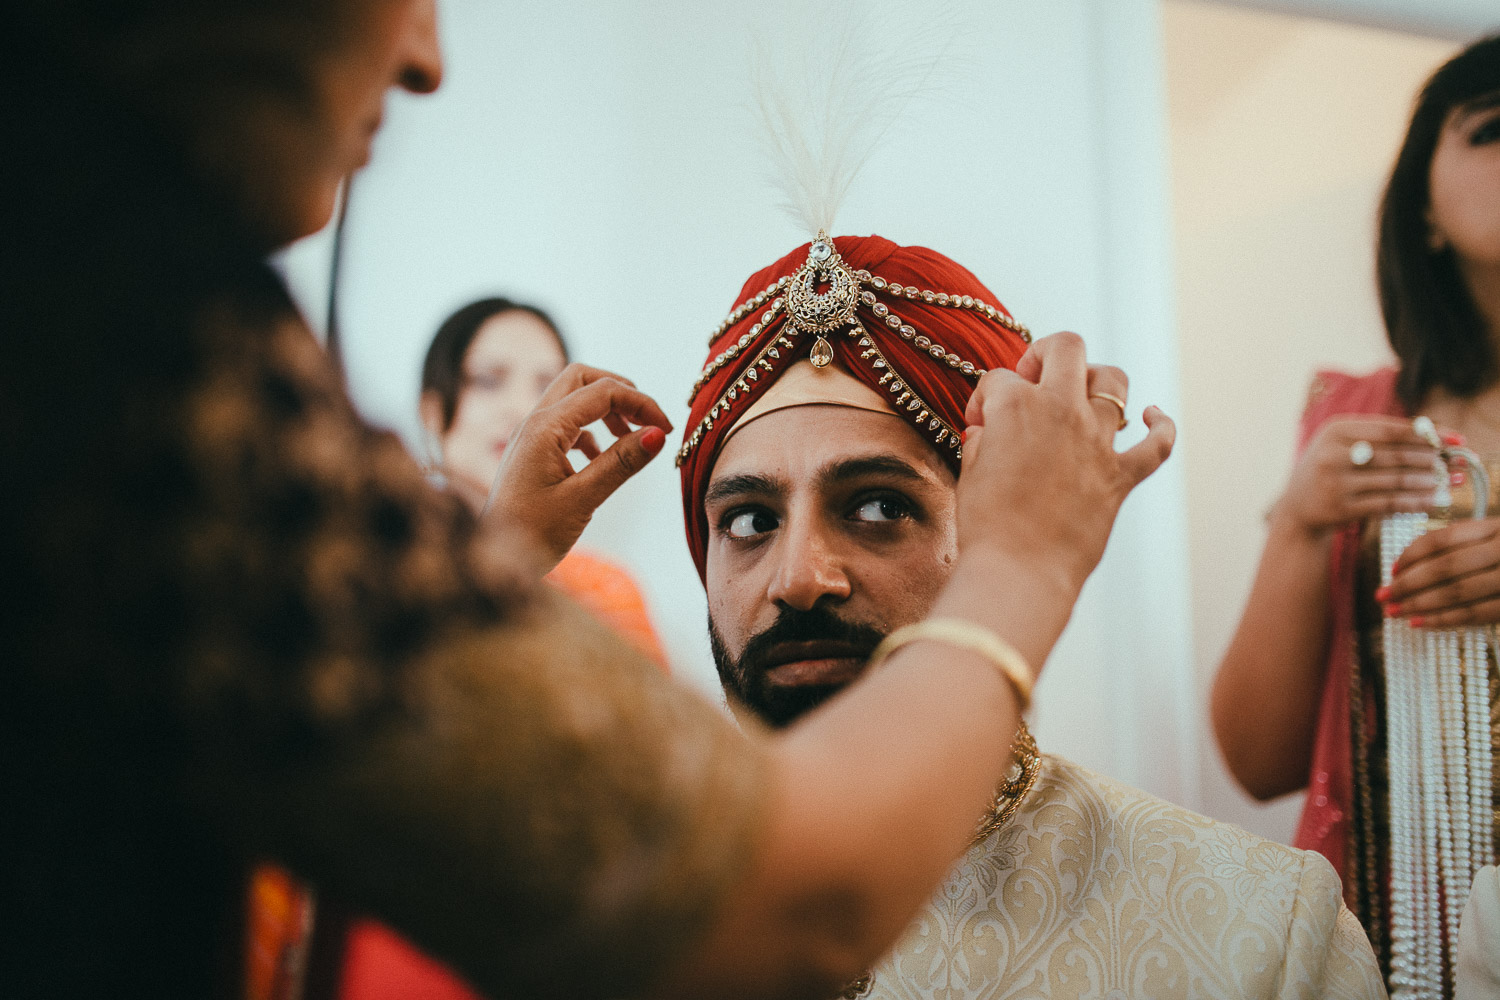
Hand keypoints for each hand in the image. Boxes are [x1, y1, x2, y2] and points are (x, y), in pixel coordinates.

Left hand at [484, 364, 671, 572]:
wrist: (492, 560)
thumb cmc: (532, 534)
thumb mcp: (583, 499)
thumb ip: (621, 463)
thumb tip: (658, 435)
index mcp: (545, 428)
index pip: (603, 391)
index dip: (641, 403)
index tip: (666, 430)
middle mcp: (534, 422)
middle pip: (582, 378)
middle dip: (620, 392)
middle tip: (647, 421)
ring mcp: (531, 436)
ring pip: (574, 399)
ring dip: (607, 410)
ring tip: (631, 439)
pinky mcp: (532, 452)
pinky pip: (566, 425)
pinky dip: (592, 431)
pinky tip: (602, 458)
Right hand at [956, 332, 1174, 593]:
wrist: (1018, 573)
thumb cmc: (985, 527)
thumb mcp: (969, 472)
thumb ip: (982, 441)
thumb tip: (989, 431)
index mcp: (1015, 406)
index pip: (998, 380)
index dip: (984, 400)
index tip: (980, 425)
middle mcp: (1060, 410)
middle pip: (1067, 348)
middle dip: (1046, 354)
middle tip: (1032, 379)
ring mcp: (1096, 441)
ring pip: (1113, 381)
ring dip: (1096, 380)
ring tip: (1080, 396)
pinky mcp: (1121, 476)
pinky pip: (1158, 443)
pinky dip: (1160, 426)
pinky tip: (1152, 416)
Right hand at [1273, 416, 1438, 537]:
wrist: (1297, 508)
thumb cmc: (1330, 470)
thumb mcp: (1342, 445)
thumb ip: (1378, 436)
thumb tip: (1432, 431)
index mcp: (1335, 430)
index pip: (1389, 430)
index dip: (1425, 434)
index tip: (1453, 438)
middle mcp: (1332, 454)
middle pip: (1393, 454)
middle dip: (1429, 458)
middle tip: (1452, 461)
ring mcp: (1335, 483)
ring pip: (1393, 480)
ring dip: (1426, 481)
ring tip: (1446, 480)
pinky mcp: (1341, 508)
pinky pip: (1387, 504)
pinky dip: (1413, 502)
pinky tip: (1432, 501)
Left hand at [1386, 516, 1499, 626]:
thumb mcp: (1490, 539)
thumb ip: (1458, 544)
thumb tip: (1404, 567)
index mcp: (1494, 528)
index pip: (1442, 539)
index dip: (1411, 555)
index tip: (1391, 570)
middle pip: (1444, 567)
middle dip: (1407, 583)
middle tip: (1382, 595)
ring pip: (1456, 592)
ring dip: (1418, 604)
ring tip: (1393, 611)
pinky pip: (1474, 614)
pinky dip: (1442, 619)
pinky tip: (1418, 622)